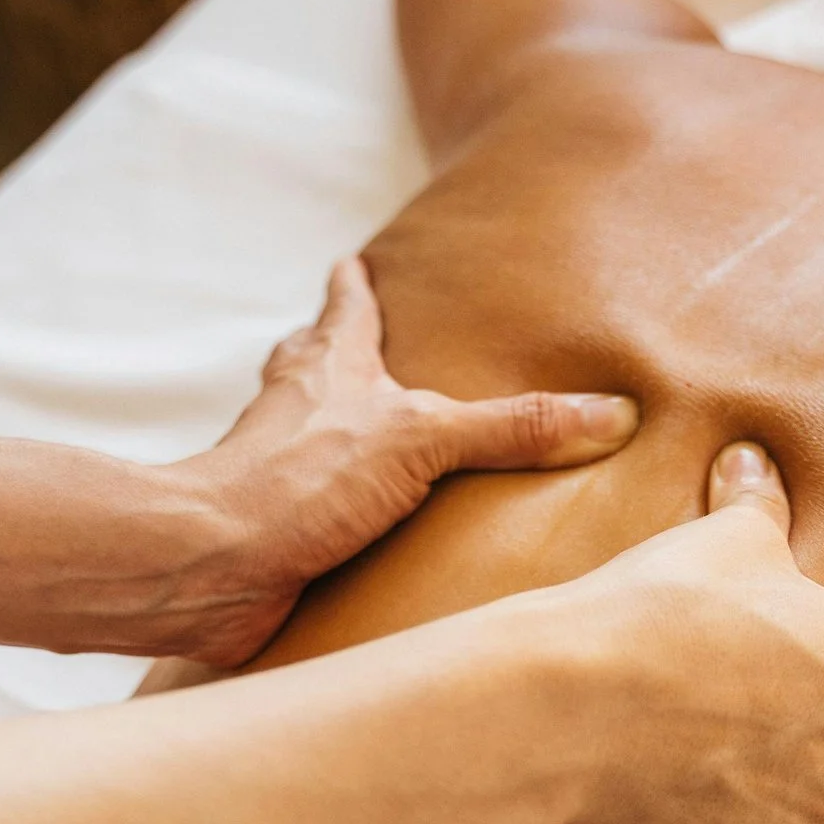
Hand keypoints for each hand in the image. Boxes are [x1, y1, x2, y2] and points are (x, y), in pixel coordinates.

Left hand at [155, 257, 639, 663]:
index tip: (355, 260)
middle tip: (370, 344)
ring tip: (388, 444)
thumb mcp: (424, 439)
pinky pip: (323, 513)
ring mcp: (285, 472)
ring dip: (347, 437)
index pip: (346, 306)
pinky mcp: (283, 532)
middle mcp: (300, 411)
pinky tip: (377, 538)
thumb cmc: (300, 480)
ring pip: (314, 437)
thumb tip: (609, 414)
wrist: (214, 562)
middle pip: (316, 363)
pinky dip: (348, 516)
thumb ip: (514, 427)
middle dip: (340, 352)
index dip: (355, 284)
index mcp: (330, 367)